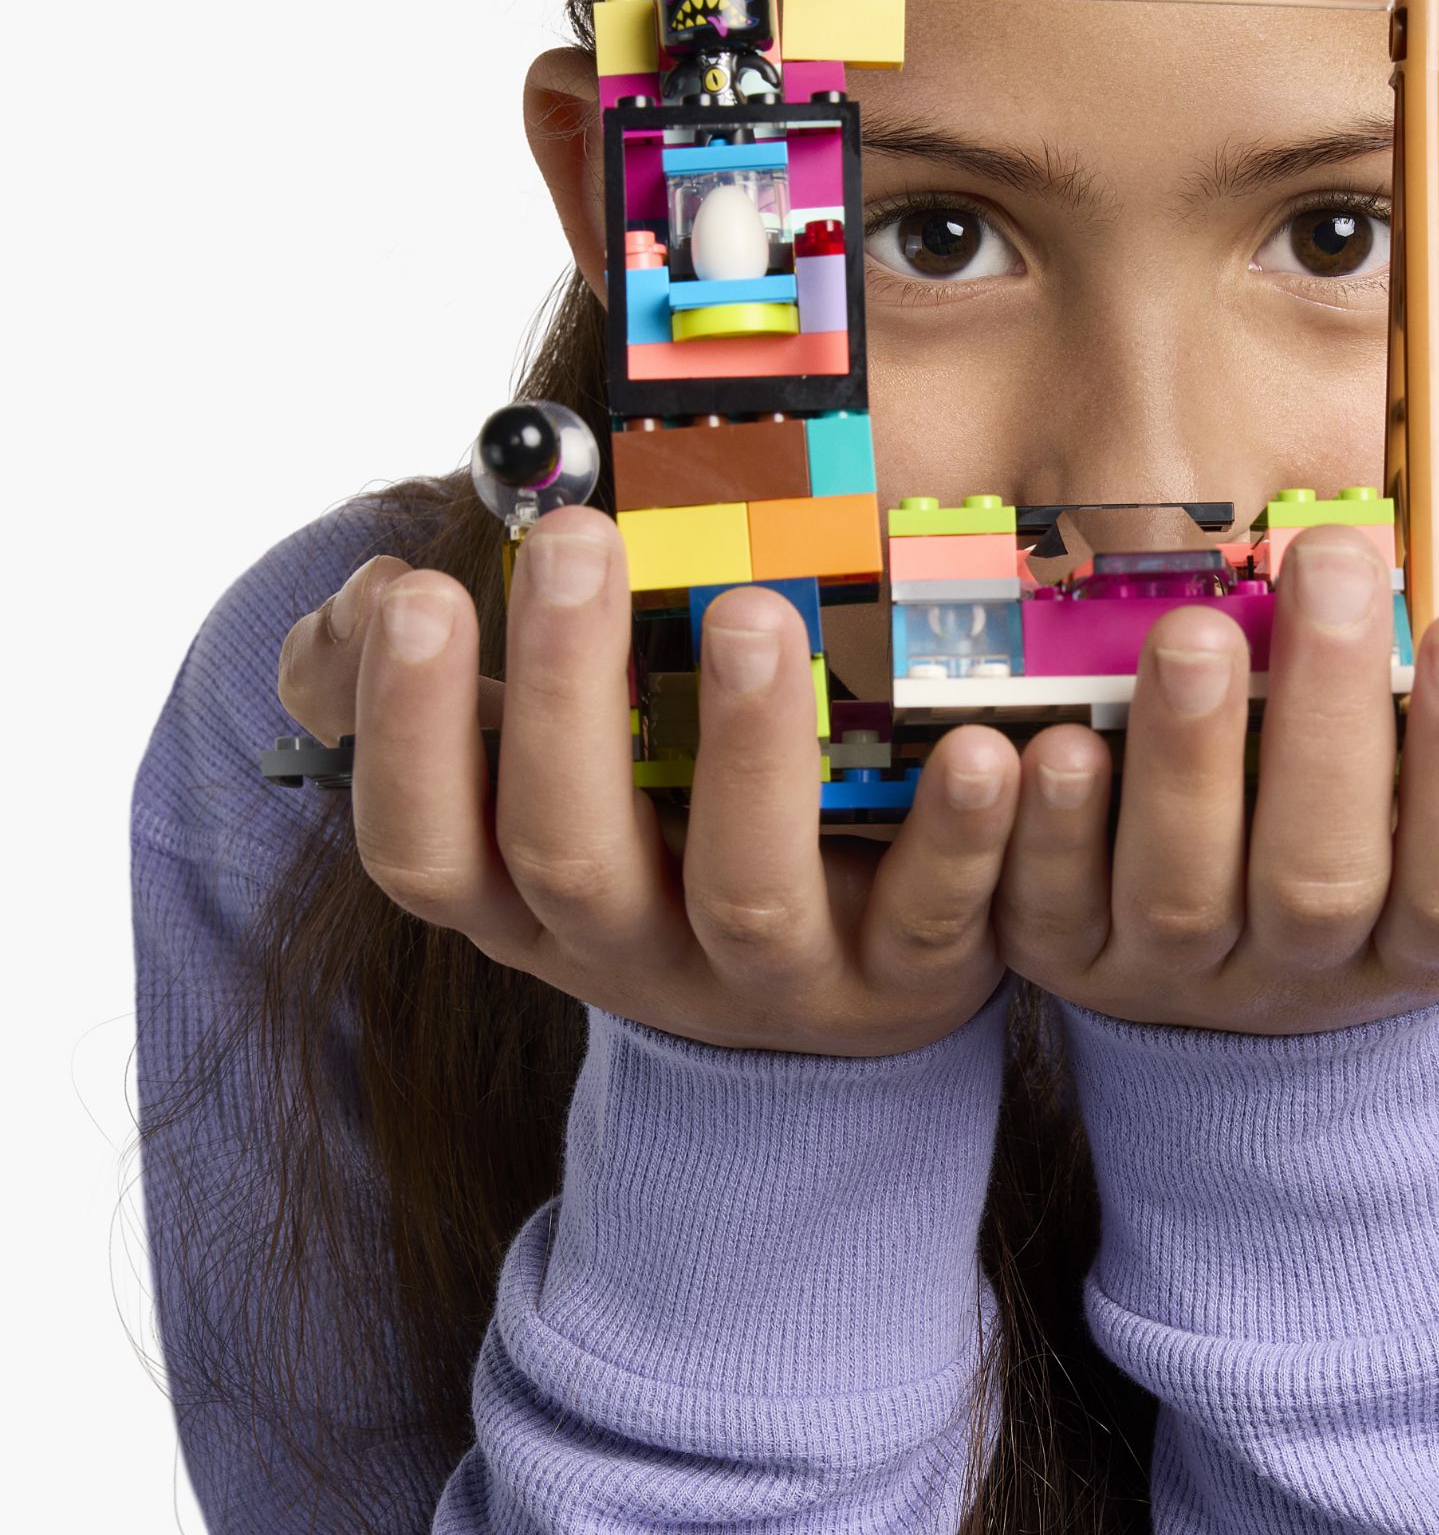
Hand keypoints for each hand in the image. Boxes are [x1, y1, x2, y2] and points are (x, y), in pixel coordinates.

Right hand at [274, 508, 1020, 1055]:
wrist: (835, 989)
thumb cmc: (673, 827)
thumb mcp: (551, 774)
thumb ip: (448, 685)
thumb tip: (357, 603)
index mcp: (528, 896)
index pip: (424, 845)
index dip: (404, 730)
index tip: (414, 586)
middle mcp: (631, 951)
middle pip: (567, 853)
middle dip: (563, 697)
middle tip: (575, 545)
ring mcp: (770, 980)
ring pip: (746, 891)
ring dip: (747, 751)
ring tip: (757, 613)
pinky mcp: (904, 980)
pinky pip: (932, 916)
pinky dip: (961, 835)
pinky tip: (986, 745)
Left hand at [993, 523, 1438, 1033]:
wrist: (1256, 1005)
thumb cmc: (1410, 873)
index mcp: (1433, 945)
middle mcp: (1305, 973)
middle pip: (1322, 881)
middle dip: (1329, 725)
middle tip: (1334, 560)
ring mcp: (1175, 972)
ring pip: (1178, 892)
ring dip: (1185, 761)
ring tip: (1194, 630)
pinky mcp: (1061, 952)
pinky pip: (1035, 909)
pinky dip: (1033, 832)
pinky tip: (1037, 745)